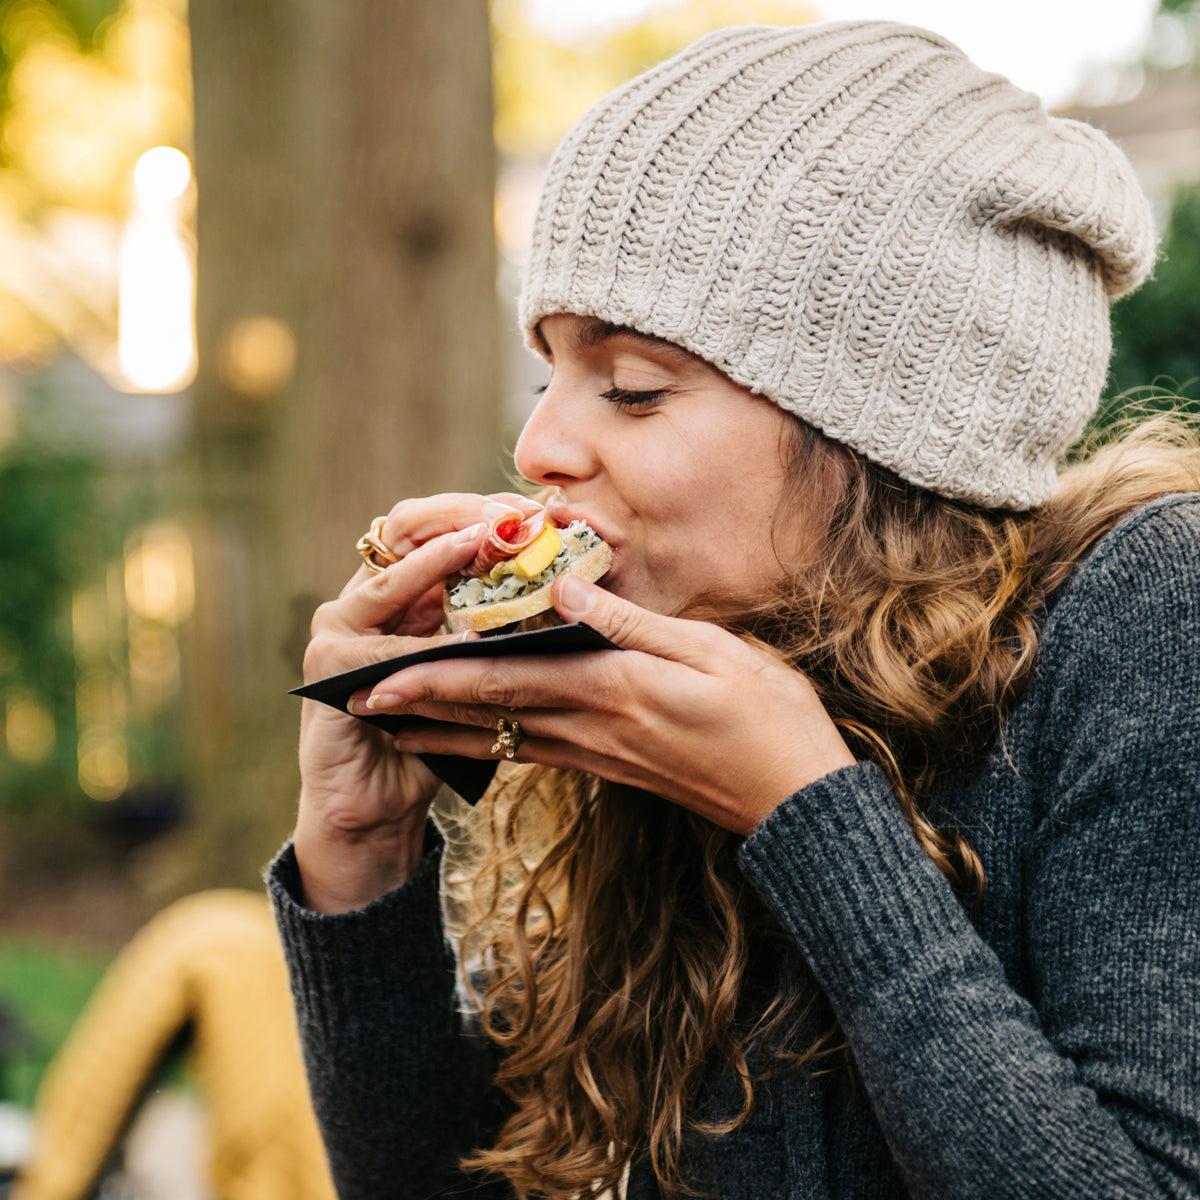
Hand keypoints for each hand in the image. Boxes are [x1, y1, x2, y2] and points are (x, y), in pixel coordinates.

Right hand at [294, 492, 540, 911]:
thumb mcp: (481, 667)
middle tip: (511, 514)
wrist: (378, 803)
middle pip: (408, 525)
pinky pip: (383, 646)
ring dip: (439, 559)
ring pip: (391, 575)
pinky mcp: (328, 667)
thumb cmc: (439, 732)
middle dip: (462, 516)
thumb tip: (579, 585)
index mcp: (406, 586)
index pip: (441, 520)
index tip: (538, 507)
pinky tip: (468, 635)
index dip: (486, 507)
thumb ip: (506, 625)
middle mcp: (367, 594)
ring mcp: (340, 625)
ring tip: (483, 541)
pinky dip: (426, 640)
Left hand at [359, 573, 855, 834]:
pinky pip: (535, 754)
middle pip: (488, 714)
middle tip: (355, 704)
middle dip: (418, 707)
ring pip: (503, 739)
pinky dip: (491, 745)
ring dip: (444, 729)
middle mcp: (592, 728)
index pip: (504, 679)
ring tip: (394, 725)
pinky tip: (472, 742)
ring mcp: (600, 756)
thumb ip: (631, 621)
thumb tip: (563, 585)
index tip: (377, 679)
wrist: (796, 799)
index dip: (435, 677)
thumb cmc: (767, 717)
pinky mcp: (613, 770)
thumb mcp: (711, 652)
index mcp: (610, 689)